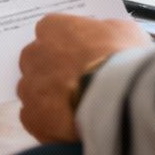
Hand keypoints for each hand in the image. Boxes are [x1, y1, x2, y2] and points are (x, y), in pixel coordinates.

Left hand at [16, 13, 151, 142]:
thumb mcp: (125, 32)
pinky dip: (49, 123)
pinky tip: (70, 126)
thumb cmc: (122, 60)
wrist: (117, 98)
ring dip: (50, 98)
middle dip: (55, 71)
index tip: (83, 57)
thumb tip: (105, 40)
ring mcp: (29, 86)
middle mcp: (34, 54)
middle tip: (81, 84)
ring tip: (78, 109)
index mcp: (53, 28)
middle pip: (39, 61)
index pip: (51, 31)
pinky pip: (35, 118)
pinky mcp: (32, 117)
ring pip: (34, 90)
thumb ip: (106, 33)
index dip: (69, 47)